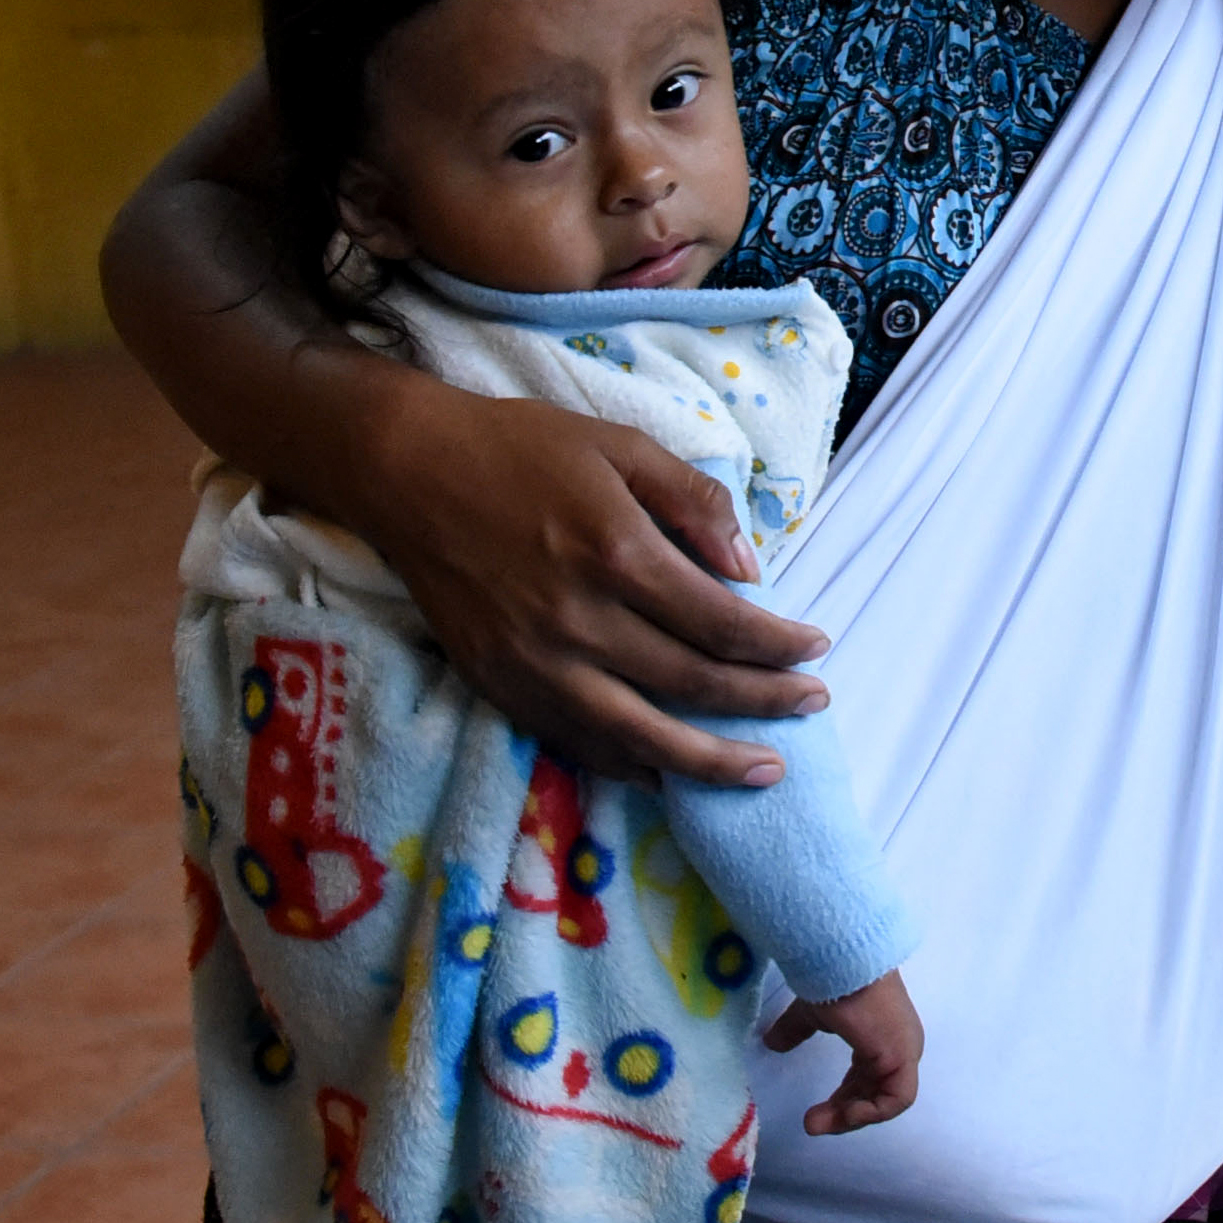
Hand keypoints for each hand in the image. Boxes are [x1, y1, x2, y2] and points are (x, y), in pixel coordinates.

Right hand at [353, 384, 830, 786]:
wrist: (406, 470)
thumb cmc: (521, 449)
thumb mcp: (622, 447)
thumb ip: (695, 503)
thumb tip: (751, 570)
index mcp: (617, 553)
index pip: (723, 623)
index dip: (779, 645)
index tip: (816, 650)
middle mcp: (579, 619)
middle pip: (694, 684)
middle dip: (765, 702)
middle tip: (813, 707)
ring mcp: (535, 662)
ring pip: (641, 736)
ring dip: (710, 763)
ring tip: (764, 772)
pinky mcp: (499, 684)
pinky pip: (579, 743)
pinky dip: (633, 766)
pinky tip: (672, 775)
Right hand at [762, 968, 921, 1132]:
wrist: (840, 965)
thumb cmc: (831, 982)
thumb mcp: (810, 1013)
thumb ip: (795, 1030)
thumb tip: (771, 1042)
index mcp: (882, 1038)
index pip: (867, 1081)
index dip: (843, 1101)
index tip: (813, 1112)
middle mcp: (899, 1047)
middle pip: (875, 1095)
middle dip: (842, 1115)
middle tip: (810, 1124)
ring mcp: (904, 1052)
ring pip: (885, 1102)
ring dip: (852, 1118)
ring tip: (819, 1123)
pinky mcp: (902, 1056)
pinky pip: (895, 1099)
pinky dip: (870, 1112)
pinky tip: (844, 1114)